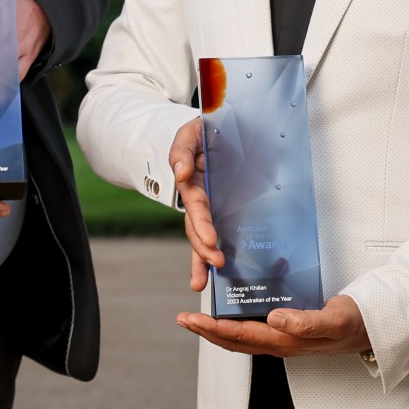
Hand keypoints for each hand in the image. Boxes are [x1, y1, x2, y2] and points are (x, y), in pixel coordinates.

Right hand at [168, 118, 219, 292]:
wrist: (220, 128)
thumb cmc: (203, 132)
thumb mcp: (189, 134)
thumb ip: (182, 151)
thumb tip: (180, 172)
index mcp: (193, 182)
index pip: (196, 206)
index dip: (202, 224)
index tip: (212, 241)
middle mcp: (201, 198)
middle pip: (197, 228)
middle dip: (204, 248)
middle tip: (216, 263)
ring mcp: (213, 205)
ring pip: (204, 236)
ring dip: (204, 258)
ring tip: (204, 280)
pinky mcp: (228, 207)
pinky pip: (226, 230)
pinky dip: (222, 250)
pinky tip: (228, 270)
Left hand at [177, 295, 371, 356]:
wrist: (371, 327)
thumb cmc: (353, 324)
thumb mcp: (333, 319)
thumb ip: (305, 322)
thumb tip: (275, 319)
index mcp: (286, 341)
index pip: (241, 336)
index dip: (213, 328)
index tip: (192, 319)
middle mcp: (280, 341)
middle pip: (234, 340)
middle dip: (206, 330)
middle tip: (184, 318)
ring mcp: (283, 337)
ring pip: (242, 336)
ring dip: (217, 328)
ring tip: (199, 315)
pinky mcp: (288, 328)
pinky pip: (255, 328)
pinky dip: (237, 320)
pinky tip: (234, 308)